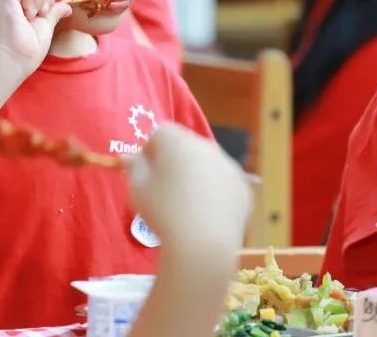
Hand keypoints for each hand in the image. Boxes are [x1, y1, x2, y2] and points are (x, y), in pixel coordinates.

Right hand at [0, 0, 71, 72]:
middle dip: (47, 0)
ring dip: (40, 0)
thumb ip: (52, 14)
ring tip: (30, 17)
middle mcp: (8, 2)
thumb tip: (66, 6)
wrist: (12, 57)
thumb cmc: (26, 50)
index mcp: (15, 11)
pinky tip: (27, 12)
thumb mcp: (43, 28)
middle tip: (40, 16)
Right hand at [128, 125, 251, 248]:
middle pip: (186, 146)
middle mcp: (206, 145)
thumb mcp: (137, 188)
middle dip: (175, 161)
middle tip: (165, 190)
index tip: (146, 174)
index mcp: (177, 140)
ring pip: (207, 164)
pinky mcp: (243, 186)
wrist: (202, 243)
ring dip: (197, 176)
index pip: (159, 133)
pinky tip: (207, 215)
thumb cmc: (163, 211)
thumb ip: (134, 167)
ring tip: (188, 207)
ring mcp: (229, 165)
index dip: (150, 152)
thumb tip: (133, 158)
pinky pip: (224, 183)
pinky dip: (216, 193)